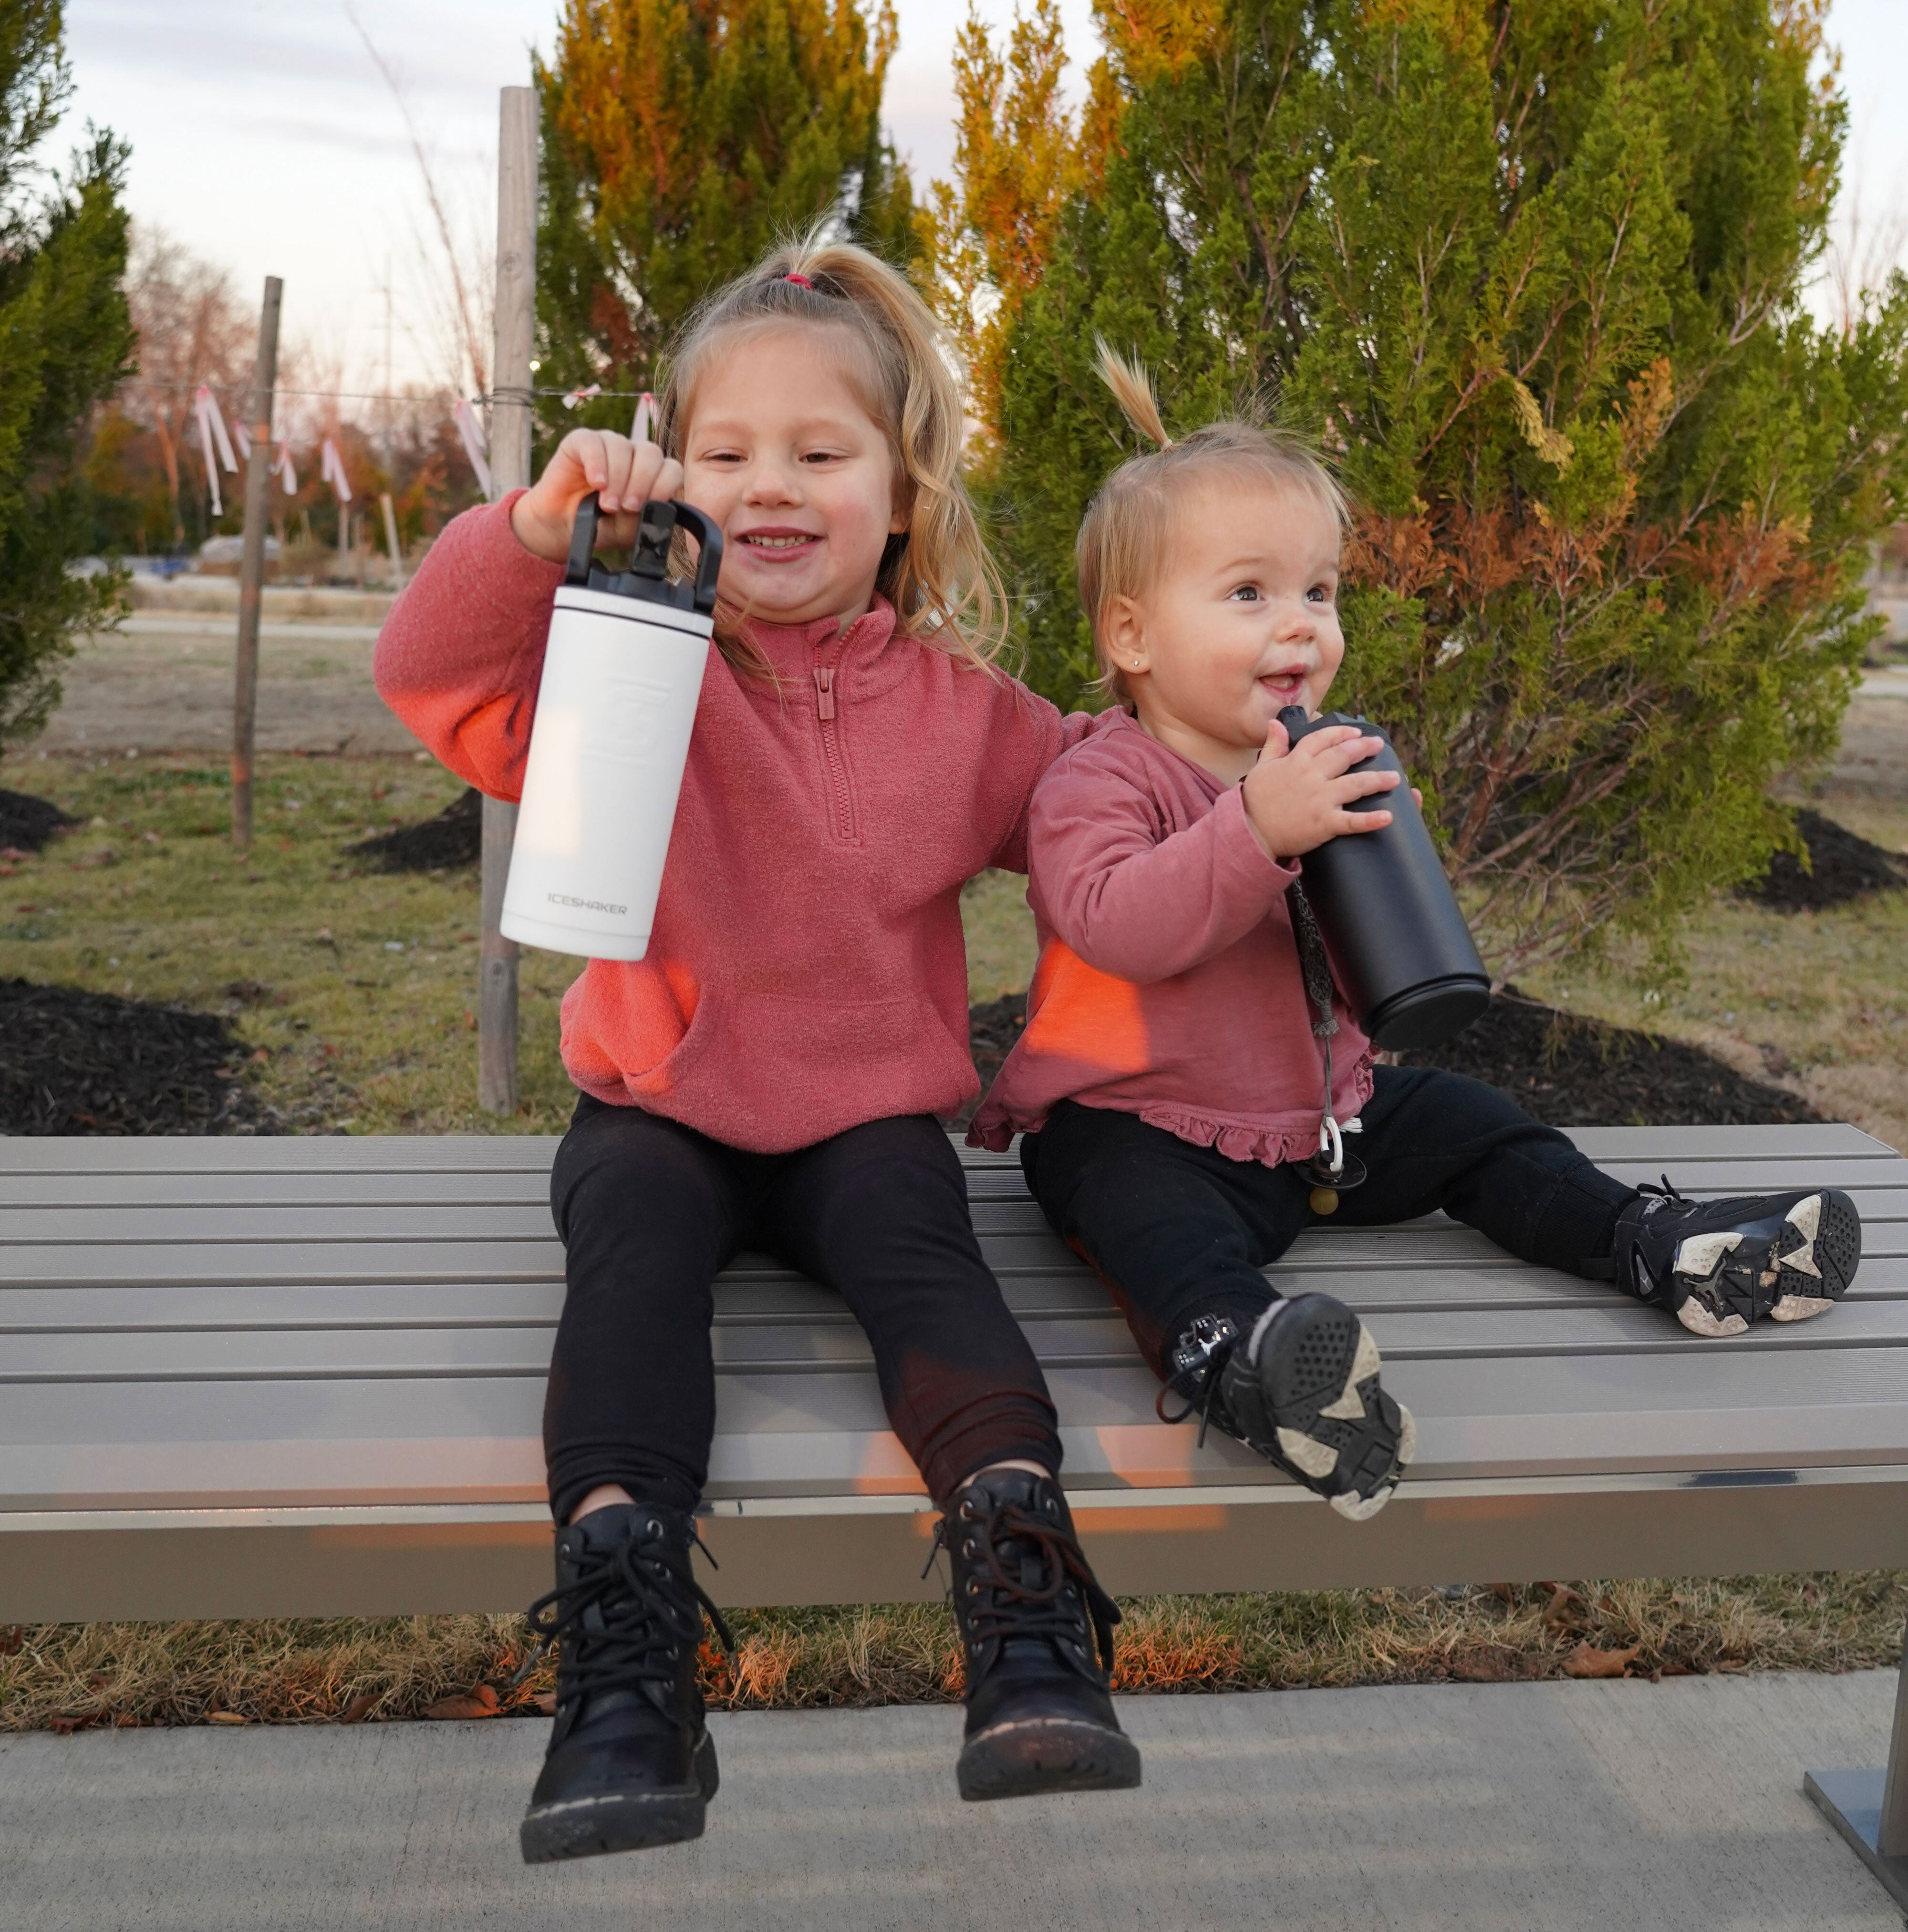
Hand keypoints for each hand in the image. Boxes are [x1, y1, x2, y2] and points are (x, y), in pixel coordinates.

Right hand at [509, 429, 684, 562]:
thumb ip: (647, 517)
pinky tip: (597, 483)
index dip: (664, 485)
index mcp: (651, 474)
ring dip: (618, 478)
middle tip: (627, 508)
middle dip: (641, 482)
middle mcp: (633, 455)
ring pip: (623, 447)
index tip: (647, 507)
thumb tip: (659, 505)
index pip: (671, 469)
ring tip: (607, 504)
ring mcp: (608, 444)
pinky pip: (595, 442)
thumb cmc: (600, 526)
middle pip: (651, 453)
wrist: (563, 527)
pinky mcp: (581, 441)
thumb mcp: (630, 530)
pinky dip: (598, 463)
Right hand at [1241, 719, 1401, 859]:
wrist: (1249, 832)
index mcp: (1297, 761)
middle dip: (1365, 748)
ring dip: (1378, 780)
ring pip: (1355, 784)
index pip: (1323, 739)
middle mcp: (1311, 776)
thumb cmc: (1254, 801)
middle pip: (1344, 756)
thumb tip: (1277, 722)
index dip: (1341, 734)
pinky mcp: (1324, 823)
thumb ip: (1274, 745)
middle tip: (1379, 745)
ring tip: (1395, 778)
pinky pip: (1351, 821)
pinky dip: (1370, 820)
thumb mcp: (1262, 767)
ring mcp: (1320, 799)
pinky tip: (1388, 817)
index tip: (1356, 733)